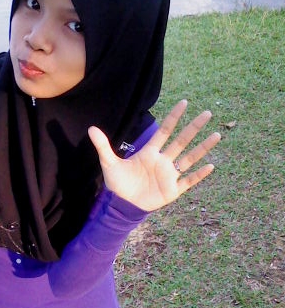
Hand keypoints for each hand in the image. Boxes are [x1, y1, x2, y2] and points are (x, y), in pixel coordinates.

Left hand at [88, 100, 220, 211]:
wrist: (122, 205)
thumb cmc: (118, 183)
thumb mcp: (109, 163)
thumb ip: (103, 146)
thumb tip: (91, 128)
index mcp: (150, 153)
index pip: (164, 131)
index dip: (174, 117)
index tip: (184, 102)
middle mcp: (163, 161)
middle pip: (182, 141)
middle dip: (194, 127)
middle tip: (207, 113)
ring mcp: (169, 175)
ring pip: (190, 158)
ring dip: (203, 148)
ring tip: (217, 135)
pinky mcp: (173, 190)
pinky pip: (189, 181)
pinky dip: (199, 175)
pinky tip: (211, 166)